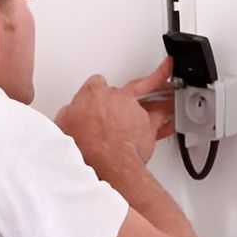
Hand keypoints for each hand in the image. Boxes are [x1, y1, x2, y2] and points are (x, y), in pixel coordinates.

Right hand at [54, 60, 175, 168]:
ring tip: (171, 90)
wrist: (106, 161)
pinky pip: (161, 121)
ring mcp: (135, 111)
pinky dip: (167, 121)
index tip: (97, 100)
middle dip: (139, 83)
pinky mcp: (148, 126)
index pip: (97, 83)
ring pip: (151, 100)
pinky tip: (172, 119)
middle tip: (153, 75)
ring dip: (162, 95)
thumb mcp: (63, 124)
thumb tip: (70, 116)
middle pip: (131, 85)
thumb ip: (70, 114)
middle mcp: (118, 98)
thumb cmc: (86, 145)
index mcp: (95, 92)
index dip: (97, 92)